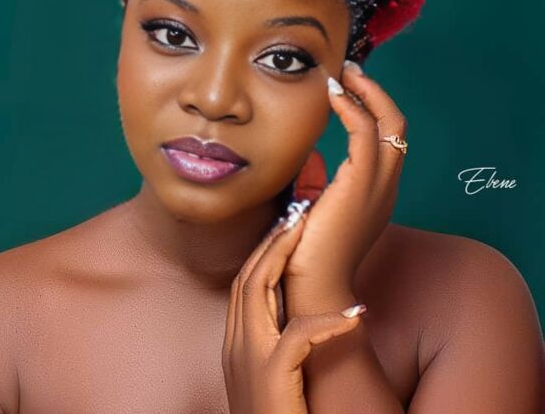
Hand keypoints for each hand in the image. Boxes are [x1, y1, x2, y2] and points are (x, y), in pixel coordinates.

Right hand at [221, 208, 365, 413]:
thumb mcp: (270, 377)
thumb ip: (278, 345)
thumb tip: (303, 316)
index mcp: (235, 344)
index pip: (244, 282)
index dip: (264, 249)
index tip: (286, 223)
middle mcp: (235, 346)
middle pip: (247, 275)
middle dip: (271, 239)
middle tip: (297, 211)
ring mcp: (248, 361)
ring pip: (257, 289)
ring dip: (283, 256)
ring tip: (308, 231)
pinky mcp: (270, 380)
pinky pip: (298, 337)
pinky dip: (328, 323)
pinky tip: (356, 315)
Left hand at [282, 62, 407, 310]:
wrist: (312, 286)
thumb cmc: (307, 252)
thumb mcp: (315, 208)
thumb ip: (318, 182)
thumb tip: (309, 158)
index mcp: (376, 192)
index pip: (386, 139)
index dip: (372, 109)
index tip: (347, 87)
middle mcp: (386, 186)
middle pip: (397, 126)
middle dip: (375, 93)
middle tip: (349, 71)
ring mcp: (379, 185)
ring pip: (390, 124)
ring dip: (367, 93)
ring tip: (343, 75)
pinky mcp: (362, 184)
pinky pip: (366, 132)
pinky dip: (353, 107)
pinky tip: (333, 95)